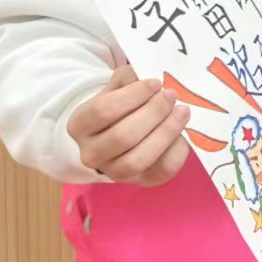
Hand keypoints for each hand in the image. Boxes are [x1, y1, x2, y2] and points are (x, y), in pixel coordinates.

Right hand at [67, 65, 190, 185]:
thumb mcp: (116, 88)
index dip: (134, 95)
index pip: (103, 110)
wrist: (117, 138)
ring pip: (138, 159)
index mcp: (79, 125)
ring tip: (182, 112)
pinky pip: (162, 171)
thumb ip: (129, 79)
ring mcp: (114, 173)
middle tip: (171, 95)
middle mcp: (91, 154)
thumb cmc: (119, 107)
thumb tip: (151, 79)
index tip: (156, 83)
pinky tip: (182, 133)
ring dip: (165, 132)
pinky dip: (176, 150)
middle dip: (153, 113)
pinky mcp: (141, 182)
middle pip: (122, 137)